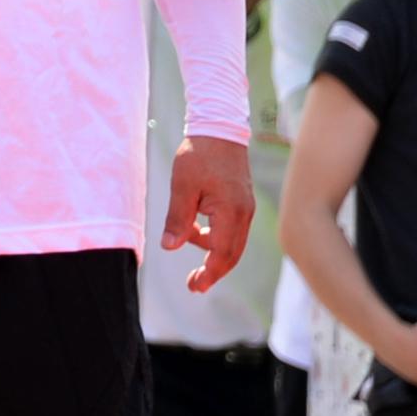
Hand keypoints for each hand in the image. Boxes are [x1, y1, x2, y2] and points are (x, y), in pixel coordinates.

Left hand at [162, 135, 254, 293]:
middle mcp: (244, 214)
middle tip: (194, 285)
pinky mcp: (242, 203)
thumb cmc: (199, 155)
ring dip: (212, 252)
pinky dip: (216, 237)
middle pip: (232, 253)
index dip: (209, 273)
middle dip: (213, 271)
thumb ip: (177, 218)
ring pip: (232, 243)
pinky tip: (196, 230)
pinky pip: (232, 230)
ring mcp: (245, 208)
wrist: (219, 129)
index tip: (196, 286)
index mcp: (230, 212)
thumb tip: (170, 247)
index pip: (222, 253)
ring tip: (186, 240)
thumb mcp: (181, 186)